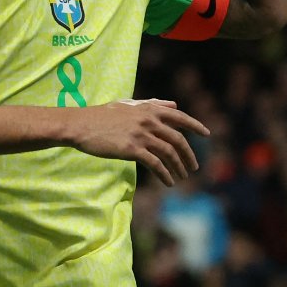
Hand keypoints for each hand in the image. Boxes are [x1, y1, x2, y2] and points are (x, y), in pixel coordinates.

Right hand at [72, 99, 207, 185]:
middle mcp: (148, 121)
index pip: (179, 117)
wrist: (79, 125)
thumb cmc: (100, 115)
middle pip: (178, 139)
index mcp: (148, 109)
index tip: (207, 134)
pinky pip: (155, 164)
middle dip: (189, 155)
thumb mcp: (127, 104)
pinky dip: (165, 174)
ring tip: (182, 177)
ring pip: (169, 153)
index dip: (195, 126)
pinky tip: (168, 182)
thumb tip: (174, 104)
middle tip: (193, 167)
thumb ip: (152, 104)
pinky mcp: (132, 149)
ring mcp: (140, 135)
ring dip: (178, 167)